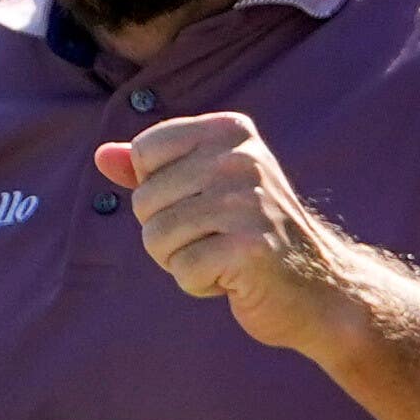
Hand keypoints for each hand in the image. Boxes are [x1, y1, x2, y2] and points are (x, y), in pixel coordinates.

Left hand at [95, 110, 377, 354]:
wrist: (318, 288)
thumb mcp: (204, 190)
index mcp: (230, 131)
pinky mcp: (249, 248)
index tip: (201, 203)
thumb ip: (153, 170)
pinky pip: (182, 270)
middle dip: (167, 233)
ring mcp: (247, 202)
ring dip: (180, 261)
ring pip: (157, 237)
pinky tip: (232, 278)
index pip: (144, 152)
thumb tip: (101, 155)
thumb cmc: (251, 236)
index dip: (158, 190)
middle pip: (145, 199)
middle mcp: (241, 158)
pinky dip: (198, 284)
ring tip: (222, 258)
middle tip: (215, 239)